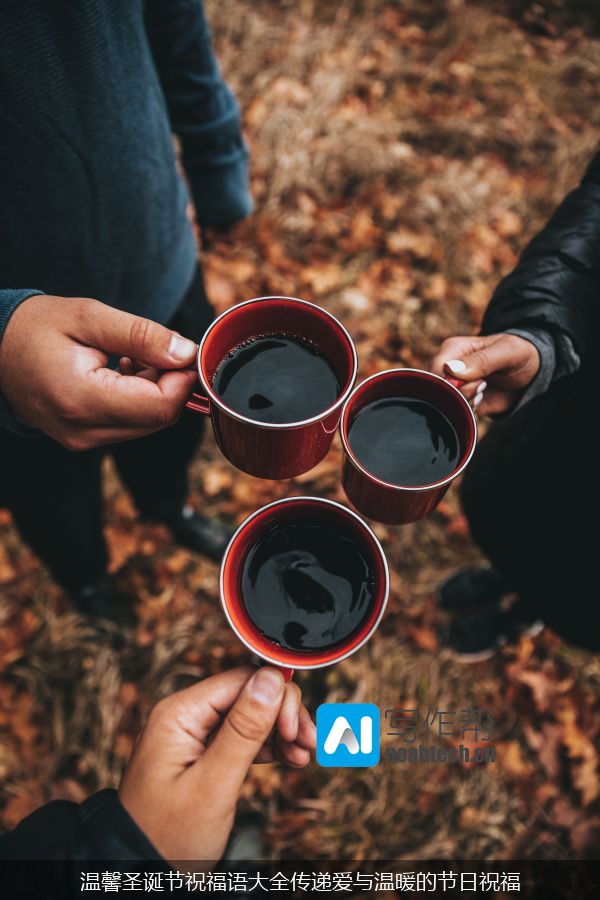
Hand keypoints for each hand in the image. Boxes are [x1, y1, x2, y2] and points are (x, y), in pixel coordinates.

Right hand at [0, 295, 198, 449]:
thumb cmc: (36, 327)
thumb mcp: (90, 318)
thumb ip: (141, 336)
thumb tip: (186, 354)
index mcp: (81, 400)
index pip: (159, 407)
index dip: (183, 381)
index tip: (184, 352)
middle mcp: (82, 430)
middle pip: (157, 419)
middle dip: (170, 384)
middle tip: (155, 349)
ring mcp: (82, 440)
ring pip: (147, 424)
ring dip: (153, 391)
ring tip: (128, 357)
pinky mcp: (83, 439)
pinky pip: (128, 425)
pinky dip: (137, 400)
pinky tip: (119, 372)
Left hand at [119, 666, 315, 860]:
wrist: (142, 872)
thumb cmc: (167, 835)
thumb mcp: (212, 783)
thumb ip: (243, 730)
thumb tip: (271, 679)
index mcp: (179, 714)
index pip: (241, 681)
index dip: (276, 698)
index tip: (296, 729)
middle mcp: (187, 717)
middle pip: (250, 695)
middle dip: (283, 715)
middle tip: (308, 743)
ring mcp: (196, 736)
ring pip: (252, 715)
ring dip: (282, 731)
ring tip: (303, 755)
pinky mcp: (206, 755)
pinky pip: (245, 737)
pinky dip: (270, 746)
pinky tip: (291, 758)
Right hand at [431, 332, 539, 414]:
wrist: (528, 371)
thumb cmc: (517, 353)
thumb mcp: (506, 352)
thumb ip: (481, 361)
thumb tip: (451, 370)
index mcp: (452, 350)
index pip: (436, 369)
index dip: (452, 382)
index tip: (478, 381)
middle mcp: (447, 369)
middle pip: (437, 390)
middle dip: (460, 395)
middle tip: (482, 387)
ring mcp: (453, 387)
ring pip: (446, 404)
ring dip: (466, 404)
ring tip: (483, 390)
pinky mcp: (461, 402)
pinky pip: (456, 414)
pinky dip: (469, 413)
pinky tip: (481, 399)